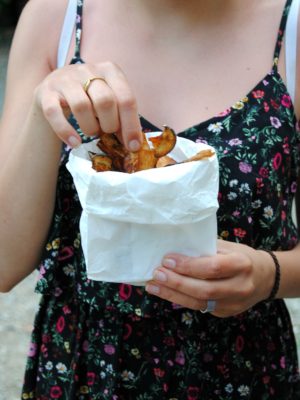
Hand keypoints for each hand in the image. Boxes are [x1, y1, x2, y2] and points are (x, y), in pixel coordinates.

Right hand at [34, 62, 141, 149]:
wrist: (55, 91)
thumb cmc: (90, 98)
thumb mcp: (110, 101)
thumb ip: (122, 117)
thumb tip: (134, 144)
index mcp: (110, 70)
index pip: (126, 98)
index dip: (131, 125)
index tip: (133, 146)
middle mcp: (88, 69)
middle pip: (105, 101)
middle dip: (110, 125)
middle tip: (107, 132)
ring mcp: (65, 79)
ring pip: (82, 106)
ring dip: (90, 128)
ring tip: (91, 133)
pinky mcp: (46, 92)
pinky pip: (54, 113)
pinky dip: (65, 131)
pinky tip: (74, 142)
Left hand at [145, 240, 274, 316]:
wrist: (265, 278)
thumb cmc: (242, 257)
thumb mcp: (228, 247)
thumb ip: (205, 249)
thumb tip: (175, 249)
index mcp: (241, 265)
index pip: (211, 268)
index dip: (187, 266)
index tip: (167, 259)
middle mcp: (240, 287)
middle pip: (204, 290)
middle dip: (176, 283)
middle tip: (156, 274)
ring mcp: (234, 304)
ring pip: (199, 303)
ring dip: (172, 294)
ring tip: (154, 286)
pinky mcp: (226, 313)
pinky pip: (199, 307)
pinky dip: (180, 299)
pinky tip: (166, 292)